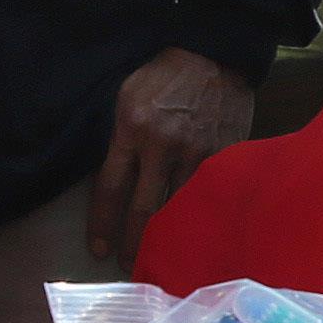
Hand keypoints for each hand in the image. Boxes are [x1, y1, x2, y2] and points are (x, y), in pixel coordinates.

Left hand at [85, 48, 257, 269]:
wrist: (213, 54)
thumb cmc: (163, 75)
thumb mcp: (127, 97)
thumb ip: (120, 139)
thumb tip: (115, 181)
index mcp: (132, 129)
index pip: (110, 187)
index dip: (102, 223)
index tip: (98, 250)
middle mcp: (163, 146)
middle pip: (144, 209)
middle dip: (134, 243)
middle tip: (128, 267)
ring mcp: (197, 154)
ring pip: (179, 208)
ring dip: (167, 238)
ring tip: (159, 260)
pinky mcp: (224, 156)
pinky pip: (208, 195)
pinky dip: (198, 218)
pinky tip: (194, 235)